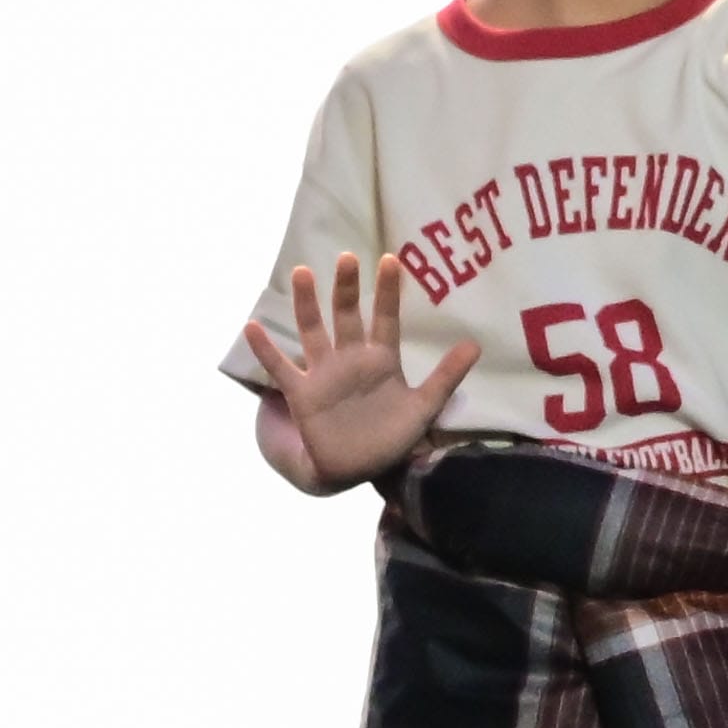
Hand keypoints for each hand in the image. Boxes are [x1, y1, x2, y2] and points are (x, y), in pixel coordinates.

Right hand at [242, 250, 482, 490]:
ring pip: (313, 332)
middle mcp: (350, 360)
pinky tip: (252, 326)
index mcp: (381, 360)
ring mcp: (324, 374)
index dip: (388, 292)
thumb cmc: (390, 438)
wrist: (358, 469)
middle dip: (347, 289)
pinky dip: (266, 350)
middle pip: (347, 316)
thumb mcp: (423, 407)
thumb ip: (446, 376)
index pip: (386, 319)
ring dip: (307, 305)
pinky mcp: (302, 394)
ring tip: (302, 272)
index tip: (391, 260)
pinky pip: (280, 369)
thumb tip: (475, 345)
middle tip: (347, 258)